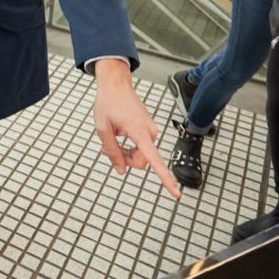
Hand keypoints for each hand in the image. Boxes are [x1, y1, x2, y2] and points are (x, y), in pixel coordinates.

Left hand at [92, 59, 180, 198]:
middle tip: (107, 150)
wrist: (116, 85)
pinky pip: (142, 147)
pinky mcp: (149, 130)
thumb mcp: (103, 129)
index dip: (165, 179)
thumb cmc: (108, 103)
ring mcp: (151, 131)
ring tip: (111, 141)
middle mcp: (150, 132)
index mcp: (140, 132)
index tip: (176, 194)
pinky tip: (118, 138)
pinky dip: (130, 147)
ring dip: (126, 154)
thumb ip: (112, 151)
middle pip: (141, 162)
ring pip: (141, 156)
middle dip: (125, 161)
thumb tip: (121, 172)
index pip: (154, 160)